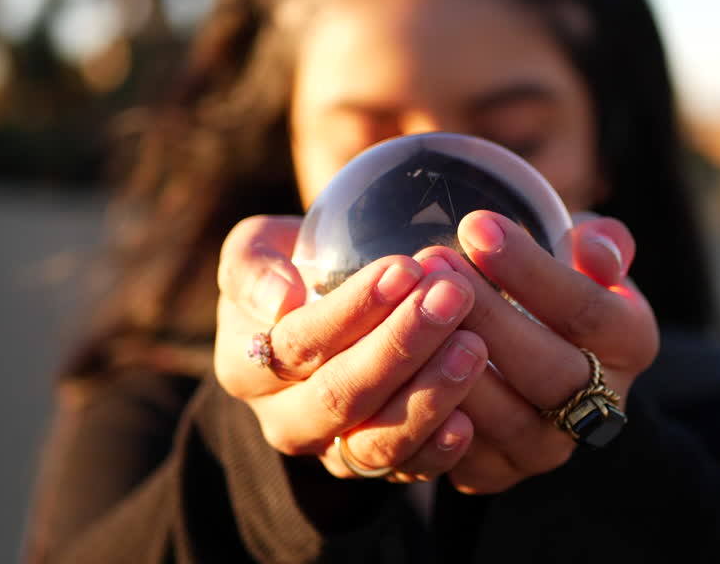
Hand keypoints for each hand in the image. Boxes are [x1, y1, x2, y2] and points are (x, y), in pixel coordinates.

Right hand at [214, 215, 489, 480]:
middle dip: (401, 345)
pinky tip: (468, 419)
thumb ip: (252, 267)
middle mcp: (285, 418)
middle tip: (452, 297)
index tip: (405, 268)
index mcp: (245, 365)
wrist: (321, 308)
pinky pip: (407, 470)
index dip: (353, 308)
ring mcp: (331, 450)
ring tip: (474, 344)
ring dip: (429, 394)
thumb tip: (280, 299)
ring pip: (375, 442)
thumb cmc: (293, 269)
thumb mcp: (256, 249)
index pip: (299, 342)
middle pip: (341, 395)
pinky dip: (438, 450)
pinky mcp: (377, 468)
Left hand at [413, 210, 658, 493]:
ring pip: (504, 420)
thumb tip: (593, 244)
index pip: (588, 313)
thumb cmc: (552, 287)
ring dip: (452, 362)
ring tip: (412, 303)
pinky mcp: (495, 473)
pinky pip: (460, 458)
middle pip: (549, 371)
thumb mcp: (585, 256)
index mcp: (630, 343)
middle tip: (435, 262)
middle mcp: (598, 407)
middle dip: (487, 314)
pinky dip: (429, 414)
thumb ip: (600, 244)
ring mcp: (546, 448)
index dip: (531, 270)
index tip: (476, 226)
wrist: (527, 349)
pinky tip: (400, 362)